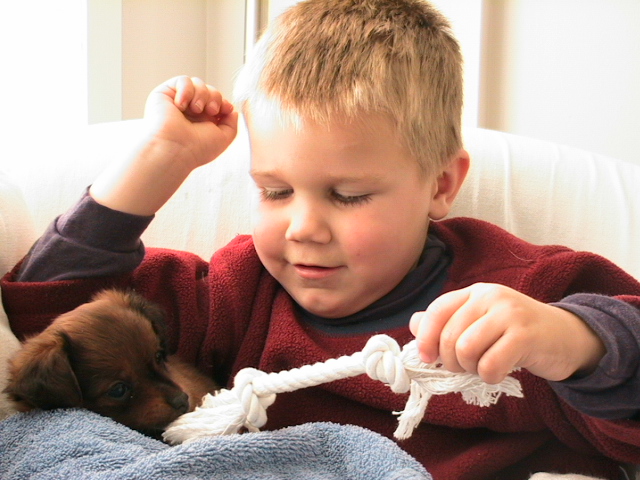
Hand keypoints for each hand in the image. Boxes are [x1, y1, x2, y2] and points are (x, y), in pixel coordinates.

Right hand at [143, 75, 237, 170]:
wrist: (174, 148)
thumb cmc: (197, 148)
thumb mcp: (223, 138)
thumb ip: (231, 123)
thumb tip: (232, 110)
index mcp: (203, 121)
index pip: (218, 101)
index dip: (224, 102)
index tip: (225, 109)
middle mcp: (191, 111)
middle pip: (210, 90)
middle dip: (215, 97)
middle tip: (210, 110)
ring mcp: (178, 102)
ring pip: (197, 83)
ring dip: (201, 94)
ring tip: (196, 109)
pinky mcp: (164, 94)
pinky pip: (182, 80)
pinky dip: (186, 90)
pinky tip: (181, 105)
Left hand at [409, 283, 605, 383]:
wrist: (568, 337)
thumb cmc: (517, 333)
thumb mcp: (481, 322)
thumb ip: (448, 322)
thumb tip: (414, 324)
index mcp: (475, 292)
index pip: (437, 310)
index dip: (425, 337)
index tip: (427, 358)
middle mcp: (490, 297)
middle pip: (449, 336)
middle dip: (451, 361)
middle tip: (466, 367)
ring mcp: (509, 314)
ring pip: (466, 350)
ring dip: (470, 369)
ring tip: (483, 367)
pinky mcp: (525, 336)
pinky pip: (489, 365)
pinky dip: (489, 377)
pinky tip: (498, 372)